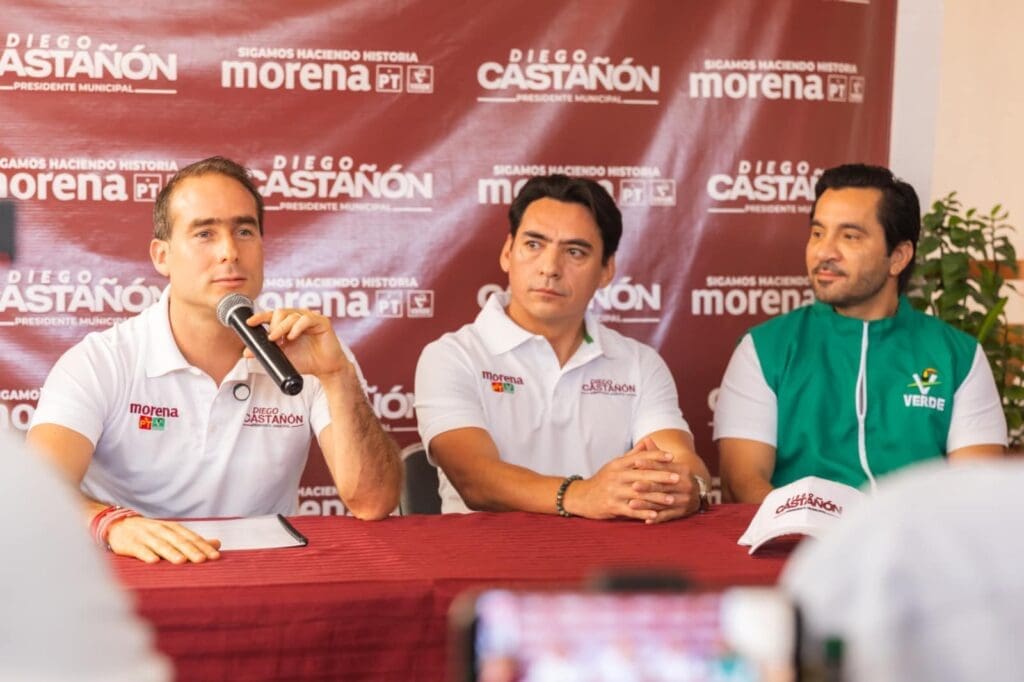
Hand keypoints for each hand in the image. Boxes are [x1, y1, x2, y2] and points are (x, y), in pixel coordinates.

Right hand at [106, 516, 220, 563]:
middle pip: (178, 541)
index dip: (203, 546)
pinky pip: (139, 549)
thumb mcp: (173, 533)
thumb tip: (218, 544)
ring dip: (171, 553)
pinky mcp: (130, 544)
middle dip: (191, 550)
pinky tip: (153, 561)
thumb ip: (193, 540)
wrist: (119, 526)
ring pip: (160, 545)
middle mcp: (161, 531)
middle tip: (203, 560)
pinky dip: (146, 554)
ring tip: (181, 561)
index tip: (215, 556)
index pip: (191, 538)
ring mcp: (145, 537)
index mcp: (173, 528)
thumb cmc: (151, 533)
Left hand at [245, 308, 351, 380]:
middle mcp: (298, 318)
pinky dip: (297, 327)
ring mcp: (310, 318)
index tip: (249, 323)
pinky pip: (306, 319)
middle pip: (280, 312)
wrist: (325, 369)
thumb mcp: (281, 357)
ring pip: (292, 315)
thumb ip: (266, 353)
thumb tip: (246, 353)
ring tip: (280, 341)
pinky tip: (293, 336)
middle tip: (271, 340)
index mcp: (288, 324)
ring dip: (282, 327)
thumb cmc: (306, 361)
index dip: (260, 317)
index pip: (272, 316)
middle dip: (273, 326)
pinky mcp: (322, 322)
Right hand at [563, 442, 682, 521]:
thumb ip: (632, 455)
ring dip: (657, 497)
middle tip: (678, 478)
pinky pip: (631, 510)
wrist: (581, 497)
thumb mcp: (614, 465)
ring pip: (639, 494)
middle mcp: (616, 476)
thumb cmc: (602, 480)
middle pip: (642, 475)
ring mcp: (614, 492)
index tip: (671, 457)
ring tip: (672, 499)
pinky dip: (644, 513)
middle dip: (662, 476)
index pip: (640, 458)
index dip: (656, 456)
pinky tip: (656, 515)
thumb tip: (647, 442)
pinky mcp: (612, 506)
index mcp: (618, 464)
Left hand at [626, 437, 700, 522]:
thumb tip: (646, 439)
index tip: (635, 463)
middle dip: (647, 486)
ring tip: (631, 504)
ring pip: (663, 502)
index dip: (649, 464)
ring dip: (647, 504)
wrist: (697, 492)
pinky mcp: (683, 513)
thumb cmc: (675, 475)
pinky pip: (668, 516)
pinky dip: (657, 518)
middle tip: (632, 485)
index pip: (664, 467)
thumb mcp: (669, 464)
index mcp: (682, 470)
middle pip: (663, 485)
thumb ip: (657, 454)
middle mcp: (686, 485)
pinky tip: (645, 520)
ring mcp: (685, 500)